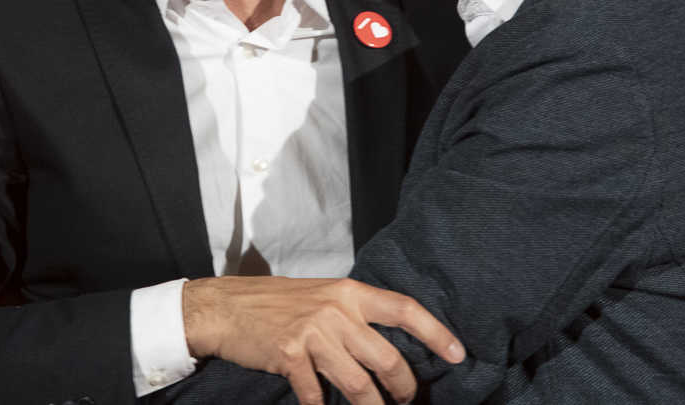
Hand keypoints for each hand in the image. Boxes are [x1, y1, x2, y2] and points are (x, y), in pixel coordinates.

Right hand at [182, 276, 464, 404]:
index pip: (404, 309)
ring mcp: (313, 334)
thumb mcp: (322, 295)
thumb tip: (387, 344)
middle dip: (404, 388)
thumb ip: (353, 314)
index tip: (458, 353)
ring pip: (359, 385)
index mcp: (350, 292)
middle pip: (387, 358)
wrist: (226, 306)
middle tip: (408, 401)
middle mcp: (336, 310)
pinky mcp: (290, 355)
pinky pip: (317, 396)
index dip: (435, 332)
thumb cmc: (276, 302)